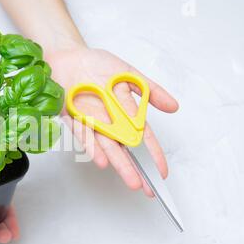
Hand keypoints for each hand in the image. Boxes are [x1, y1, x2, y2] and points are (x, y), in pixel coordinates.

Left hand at [46, 46, 178, 196]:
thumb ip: (151, 91)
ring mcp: (91, 121)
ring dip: (119, 163)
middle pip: (126, 148)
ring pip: (107, 146)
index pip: (143, 138)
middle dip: (137, 168)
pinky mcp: (73, 118)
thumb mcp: (130, 75)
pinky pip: (84, 134)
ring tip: (131, 180)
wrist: (68, 55)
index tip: (161, 173)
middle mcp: (109, 121)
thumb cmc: (97, 65)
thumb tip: (174, 107)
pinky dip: (92, 147)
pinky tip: (102, 160)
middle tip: (146, 188)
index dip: (153, 155)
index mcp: (125, 113)